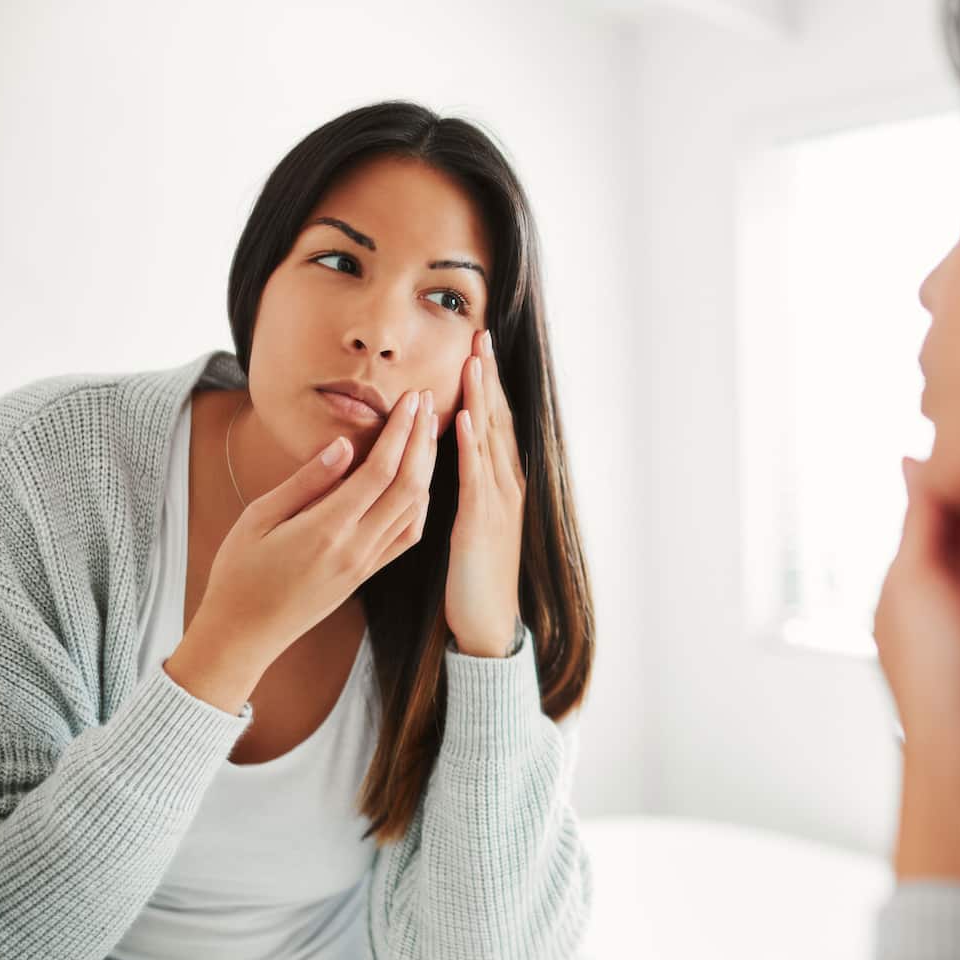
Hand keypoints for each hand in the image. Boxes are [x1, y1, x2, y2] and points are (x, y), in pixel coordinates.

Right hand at [179, 385, 438, 697]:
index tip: (411, 398)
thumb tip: (344, 444)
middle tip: (426, 402)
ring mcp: (366, 564)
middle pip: (408, 486)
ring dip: (427, 469)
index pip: (380, 471)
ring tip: (428, 432)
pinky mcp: (367, 575)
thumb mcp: (259, 519)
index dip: (401, 431)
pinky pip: (408, 536)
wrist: (243, 635)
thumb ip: (306, 482)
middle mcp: (357, 548)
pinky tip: (419, 482)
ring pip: (415, 510)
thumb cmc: (239, 573)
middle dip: (421, 440)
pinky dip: (421, 504)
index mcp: (327, 530)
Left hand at [446, 329, 525, 656]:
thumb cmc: (475, 577)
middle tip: (480, 335)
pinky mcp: (480, 524)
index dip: (488, 384)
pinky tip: (463, 417)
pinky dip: (470, 444)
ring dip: (481, 398)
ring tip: (473, 361)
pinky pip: (474, 477)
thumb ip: (469, 489)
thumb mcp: (473, 523)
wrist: (488, 623)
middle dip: (488, 377)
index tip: (478, 348)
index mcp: (501, 484)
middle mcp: (506, 486)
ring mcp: (497, 503)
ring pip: (489, 440)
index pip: (495, 422)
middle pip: (497, 420)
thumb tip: (453, 458)